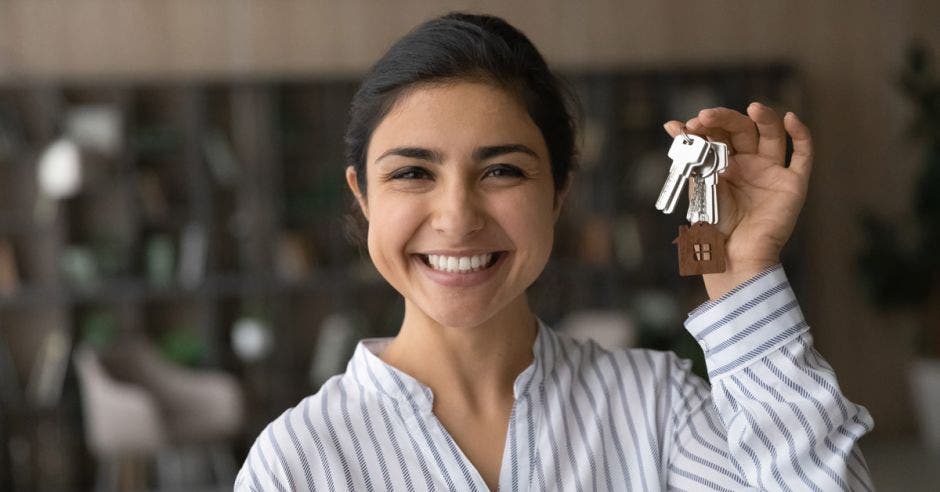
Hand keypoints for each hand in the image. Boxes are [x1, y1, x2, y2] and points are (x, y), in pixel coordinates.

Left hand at [663, 102, 812, 299]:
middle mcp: (750, 163)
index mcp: (726, 163)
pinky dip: (800, 135)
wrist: (731, 256)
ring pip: (772, 135)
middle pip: (742, 129)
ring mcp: (772, 171)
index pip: (720, 133)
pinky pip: (802, 155)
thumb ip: (691, 154)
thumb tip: (671, 124)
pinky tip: (790, 119)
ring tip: (752, 108)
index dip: (707, 126)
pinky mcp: (793, 184)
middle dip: (724, 120)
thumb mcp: (698, 184)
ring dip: (764, 118)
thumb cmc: (713, 226)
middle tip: (705, 118)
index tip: (690, 125)